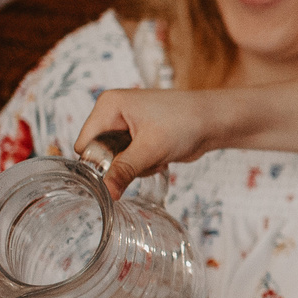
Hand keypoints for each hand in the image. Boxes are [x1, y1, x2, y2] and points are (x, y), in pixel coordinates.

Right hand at [76, 88, 232, 195]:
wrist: (214, 121)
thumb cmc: (185, 122)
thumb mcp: (151, 148)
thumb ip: (125, 170)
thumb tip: (106, 192)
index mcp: (108, 105)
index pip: (84, 144)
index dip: (99, 162)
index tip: (122, 167)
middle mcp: (112, 113)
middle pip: (99, 154)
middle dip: (121, 165)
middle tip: (144, 158)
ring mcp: (125, 125)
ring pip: (115, 162)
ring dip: (135, 167)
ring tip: (156, 155)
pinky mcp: (137, 137)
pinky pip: (129, 162)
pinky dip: (144, 165)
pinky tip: (161, 156)